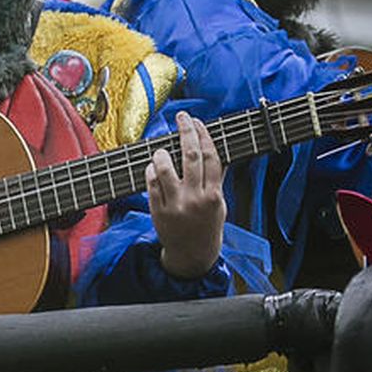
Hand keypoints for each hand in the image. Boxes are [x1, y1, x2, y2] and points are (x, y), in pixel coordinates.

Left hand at [147, 112, 225, 280]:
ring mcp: (175, 205)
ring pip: (166, 168)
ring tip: (161, 148)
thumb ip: (216, 179)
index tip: (197, 121)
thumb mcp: (219, 204)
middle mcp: (195, 198)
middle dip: (185, 131)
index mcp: (214, 195)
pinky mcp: (158, 211)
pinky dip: (151, 171)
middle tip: (181, 117)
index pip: (210, 156)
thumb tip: (216, 151)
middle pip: (190, 156)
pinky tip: (153, 166)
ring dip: (162, 153)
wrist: (192, 255)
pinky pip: (151, 184)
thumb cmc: (207, 225)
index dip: (203, 135)